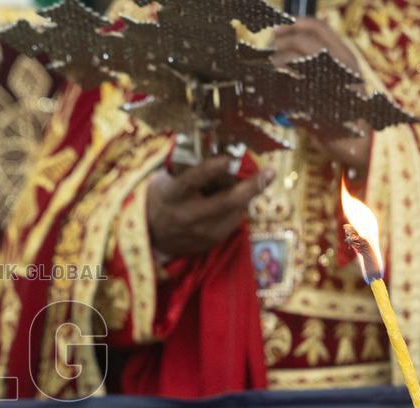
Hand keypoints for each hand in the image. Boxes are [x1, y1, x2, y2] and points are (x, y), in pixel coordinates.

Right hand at [147, 156, 274, 256]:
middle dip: (251, 186)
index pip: (191, 181)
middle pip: (226, 202)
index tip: (227, 159)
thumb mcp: (165, 180)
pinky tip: (229, 204)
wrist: (150, 235)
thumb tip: (217, 151)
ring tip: (242, 186)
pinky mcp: (209, 244)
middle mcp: (187, 217)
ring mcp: (200, 234)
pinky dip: (236, 210)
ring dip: (244, 196)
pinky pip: (232, 223)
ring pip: (235, 212)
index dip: (209, 170)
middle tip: (269, 173)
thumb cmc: (162, 198)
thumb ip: (187, 168)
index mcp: (172, 196)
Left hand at [272, 19, 372, 172]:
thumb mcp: (337, 80)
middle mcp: (338, 68)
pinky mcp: (313, 106)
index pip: (320, 29)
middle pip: (303, 42)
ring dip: (274, 64)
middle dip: (280, 43)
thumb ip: (319, 65)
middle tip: (268, 50)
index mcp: (345, 58)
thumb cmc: (344, 110)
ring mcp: (326, 85)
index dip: (296, 24)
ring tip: (266, 70)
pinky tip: (268, 93)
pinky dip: (273, 90)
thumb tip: (287, 52)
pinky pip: (286, 91)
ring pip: (293, 63)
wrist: (356, 141)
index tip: (278, 30)